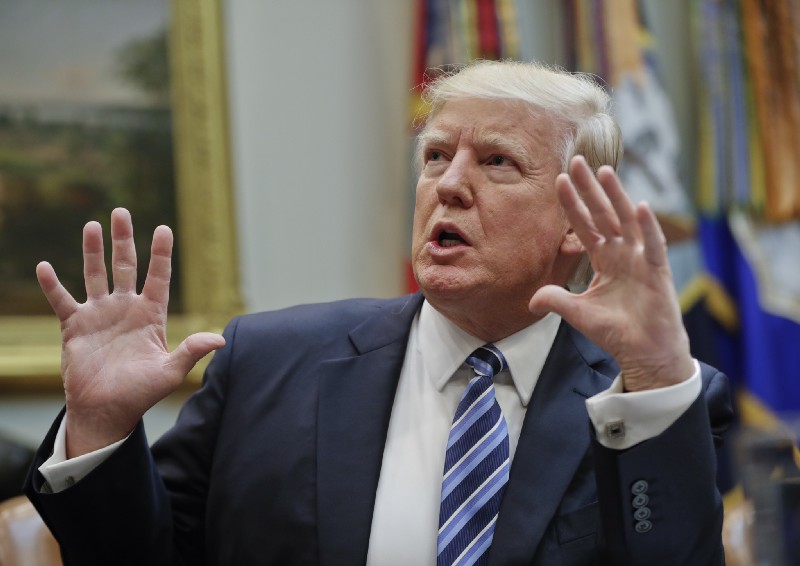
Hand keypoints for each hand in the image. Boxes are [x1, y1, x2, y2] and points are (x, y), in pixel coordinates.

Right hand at [37, 208, 224, 456]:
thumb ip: (192, 351)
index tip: (163, 228)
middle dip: (124, 239)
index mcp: (151, 316)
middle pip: (125, 266)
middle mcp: (126, 309)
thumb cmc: (141, 393)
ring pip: (95, 275)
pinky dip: (53, 285)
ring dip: (92, 251)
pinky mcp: (75, 327)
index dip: (160, 254)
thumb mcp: (170, 371)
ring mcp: (100, 315)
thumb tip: (221, 340)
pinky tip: (44, 266)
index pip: (158, 277)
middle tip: (121, 211)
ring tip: (91, 225)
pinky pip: (62, 300)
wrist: (106, 411)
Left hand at [529, 156, 693, 390]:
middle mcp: (623, 253)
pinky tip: (640, 207)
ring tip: (604, 172)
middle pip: (604, 214)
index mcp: (605, 258)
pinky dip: (648, 227)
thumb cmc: (616, 332)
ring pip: (627, 221)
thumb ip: (555, 300)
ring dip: (616, 196)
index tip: (559, 180)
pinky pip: (653, 245)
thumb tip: (531, 299)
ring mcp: (642, 259)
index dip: (572, 203)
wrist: (643, 353)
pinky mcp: (658, 272)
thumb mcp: (578, 313)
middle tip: (577, 160)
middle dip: (590, 188)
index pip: (585, 224)